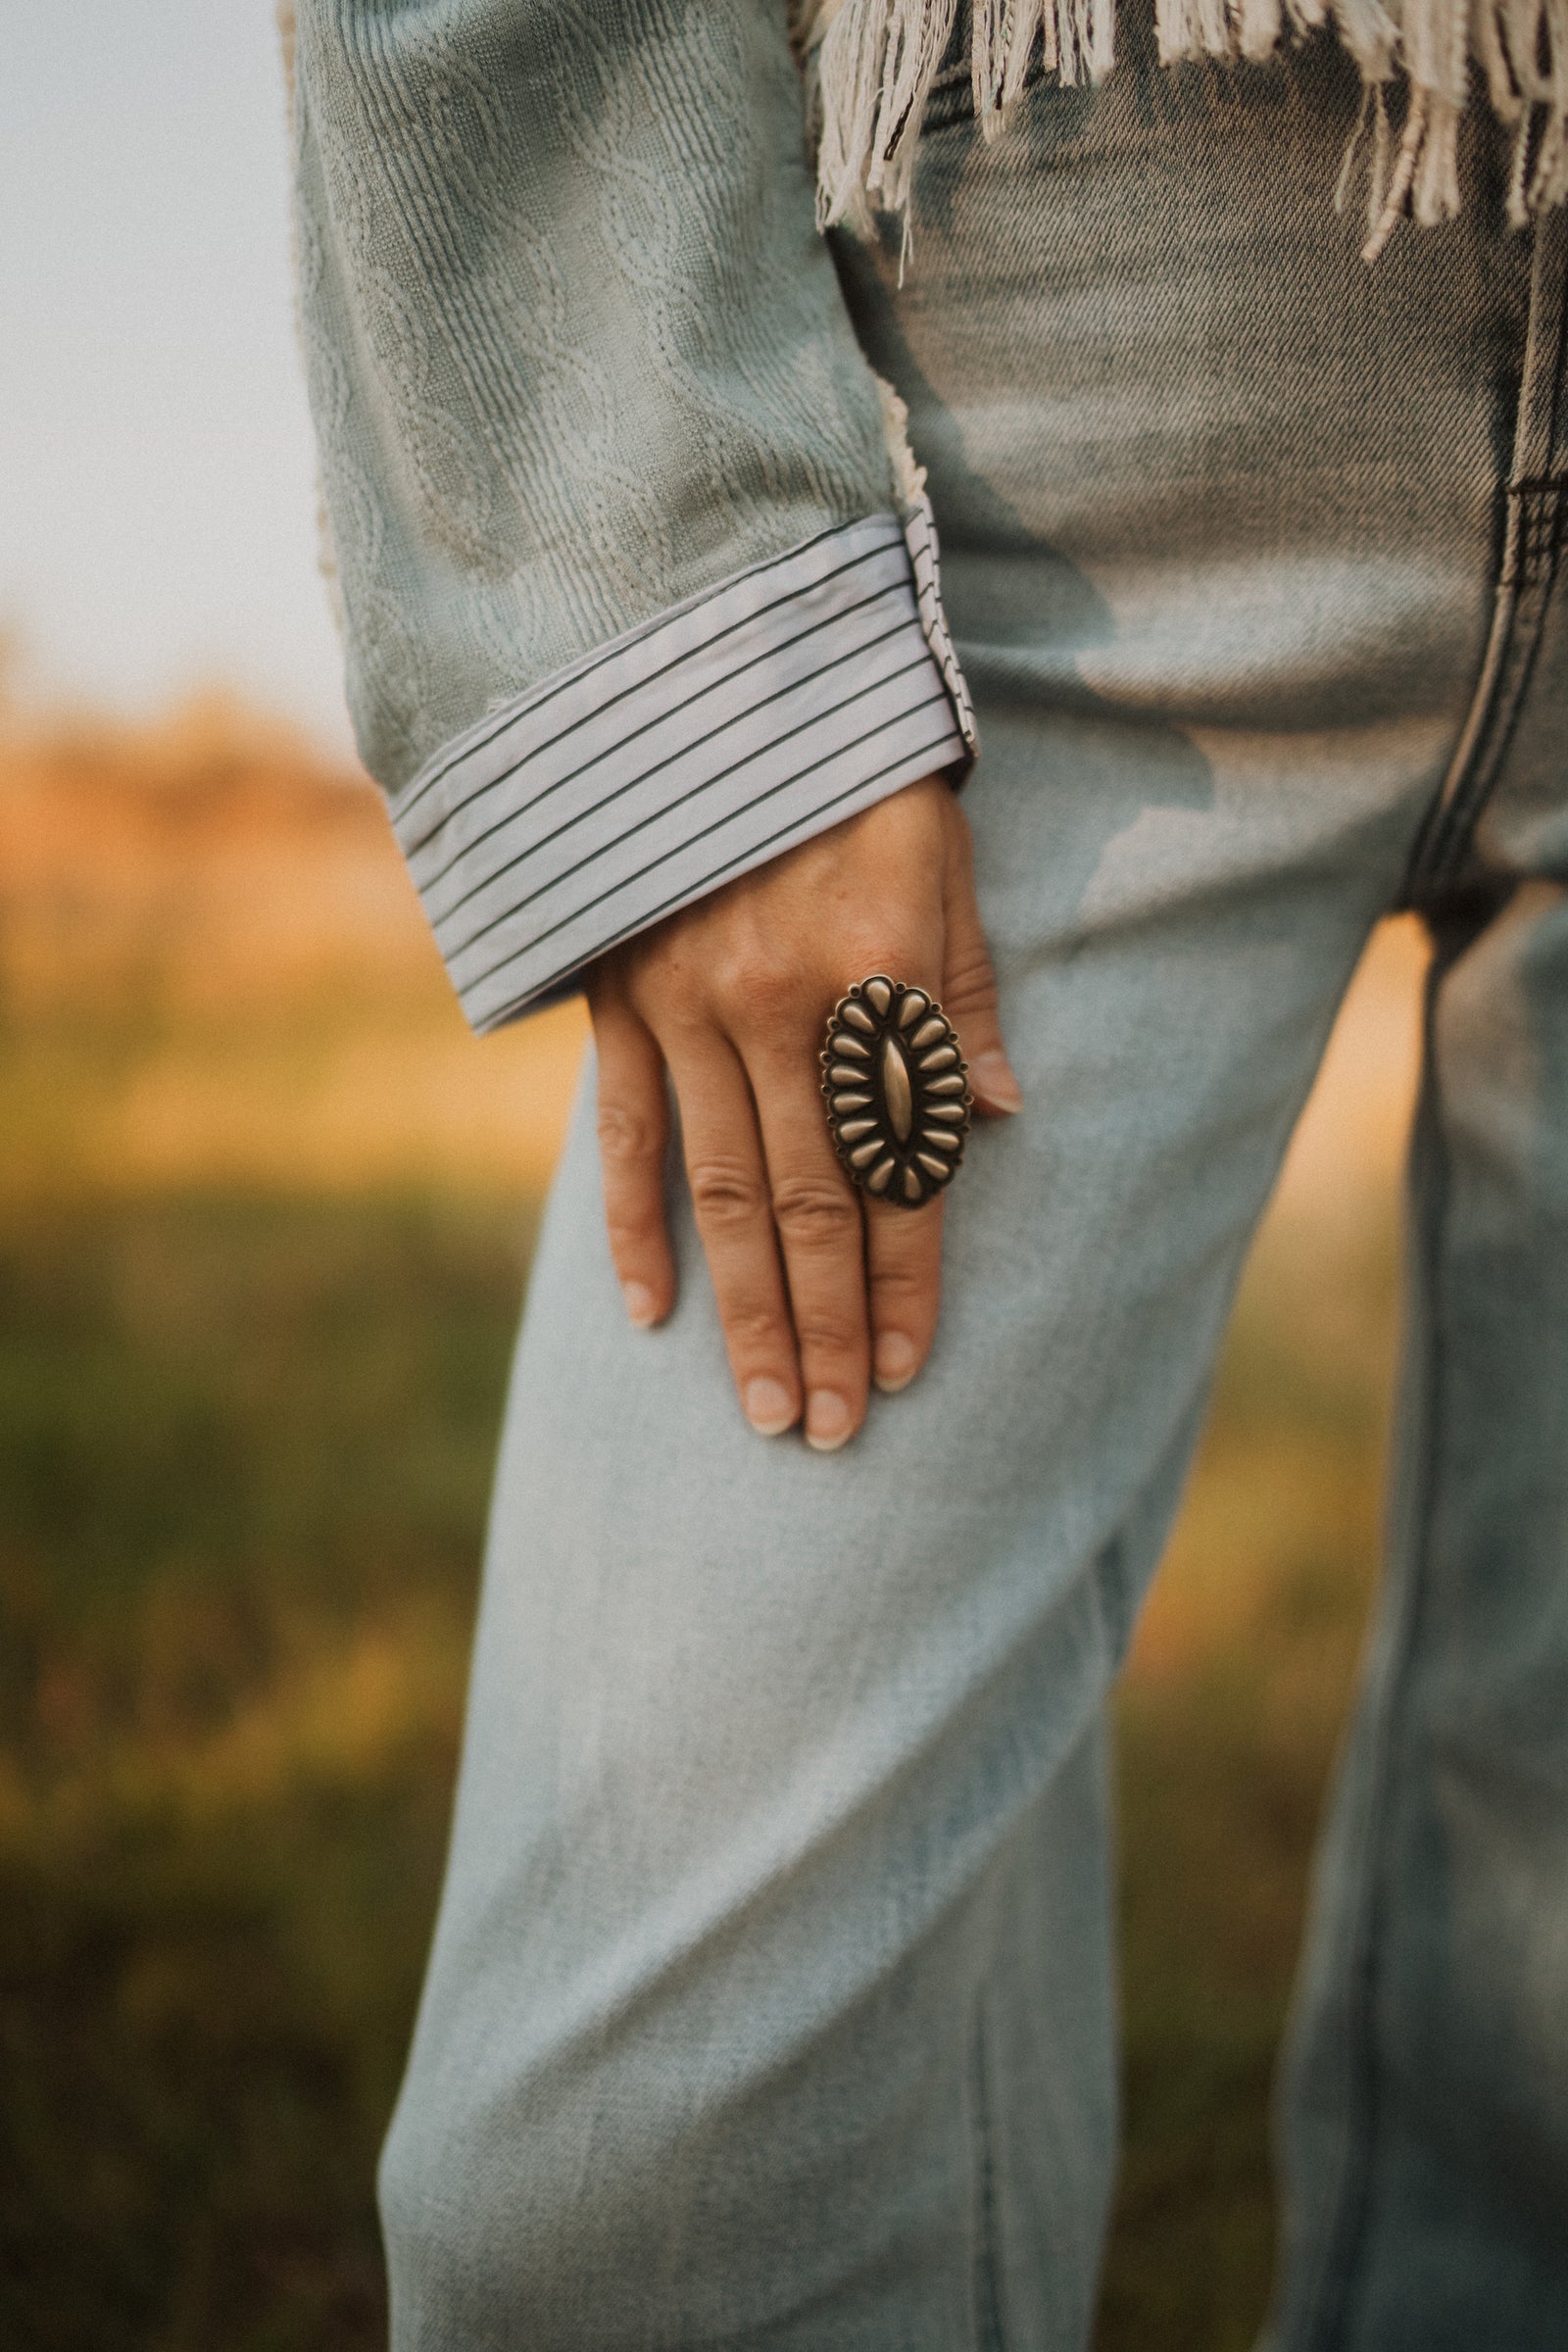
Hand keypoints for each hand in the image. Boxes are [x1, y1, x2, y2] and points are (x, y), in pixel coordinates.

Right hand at [586, 775, 1020, 1449]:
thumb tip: (995, 1114)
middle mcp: (779, 1008)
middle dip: (830, 1326)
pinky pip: (628, 1135)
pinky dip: (635, 1228)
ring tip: (767, 1408)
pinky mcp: (618, 995)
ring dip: (747, 1312)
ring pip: (721, 1193)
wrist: (698, 664)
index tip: (911, 1369)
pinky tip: (652, 1315)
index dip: (910, 1274)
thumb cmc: (846, 762)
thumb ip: (965, 983)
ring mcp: (686, 1006)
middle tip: (834, 1432)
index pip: (901, 1162)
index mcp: (874, 976)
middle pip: (810, 1204)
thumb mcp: (936, 851)